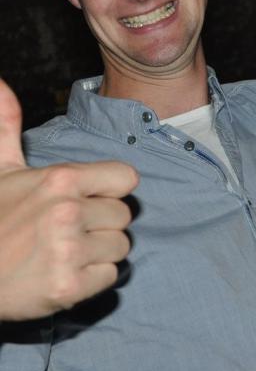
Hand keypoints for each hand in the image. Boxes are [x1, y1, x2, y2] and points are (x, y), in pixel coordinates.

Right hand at [0, 78, 138, 320]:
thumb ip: (7, 125)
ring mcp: (68, 250)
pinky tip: (62, 272)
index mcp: (60, 179)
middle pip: (123, 215)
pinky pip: (109, 276)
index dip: (110, 189)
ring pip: (120, 246)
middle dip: (101, 222)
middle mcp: (67, 211)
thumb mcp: (0, 169)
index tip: (89, 197)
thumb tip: (0, 82)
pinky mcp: (68, 288)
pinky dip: (91, 278)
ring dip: (98, 251)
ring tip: (64, 250)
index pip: (126, 178)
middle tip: (67, 229)